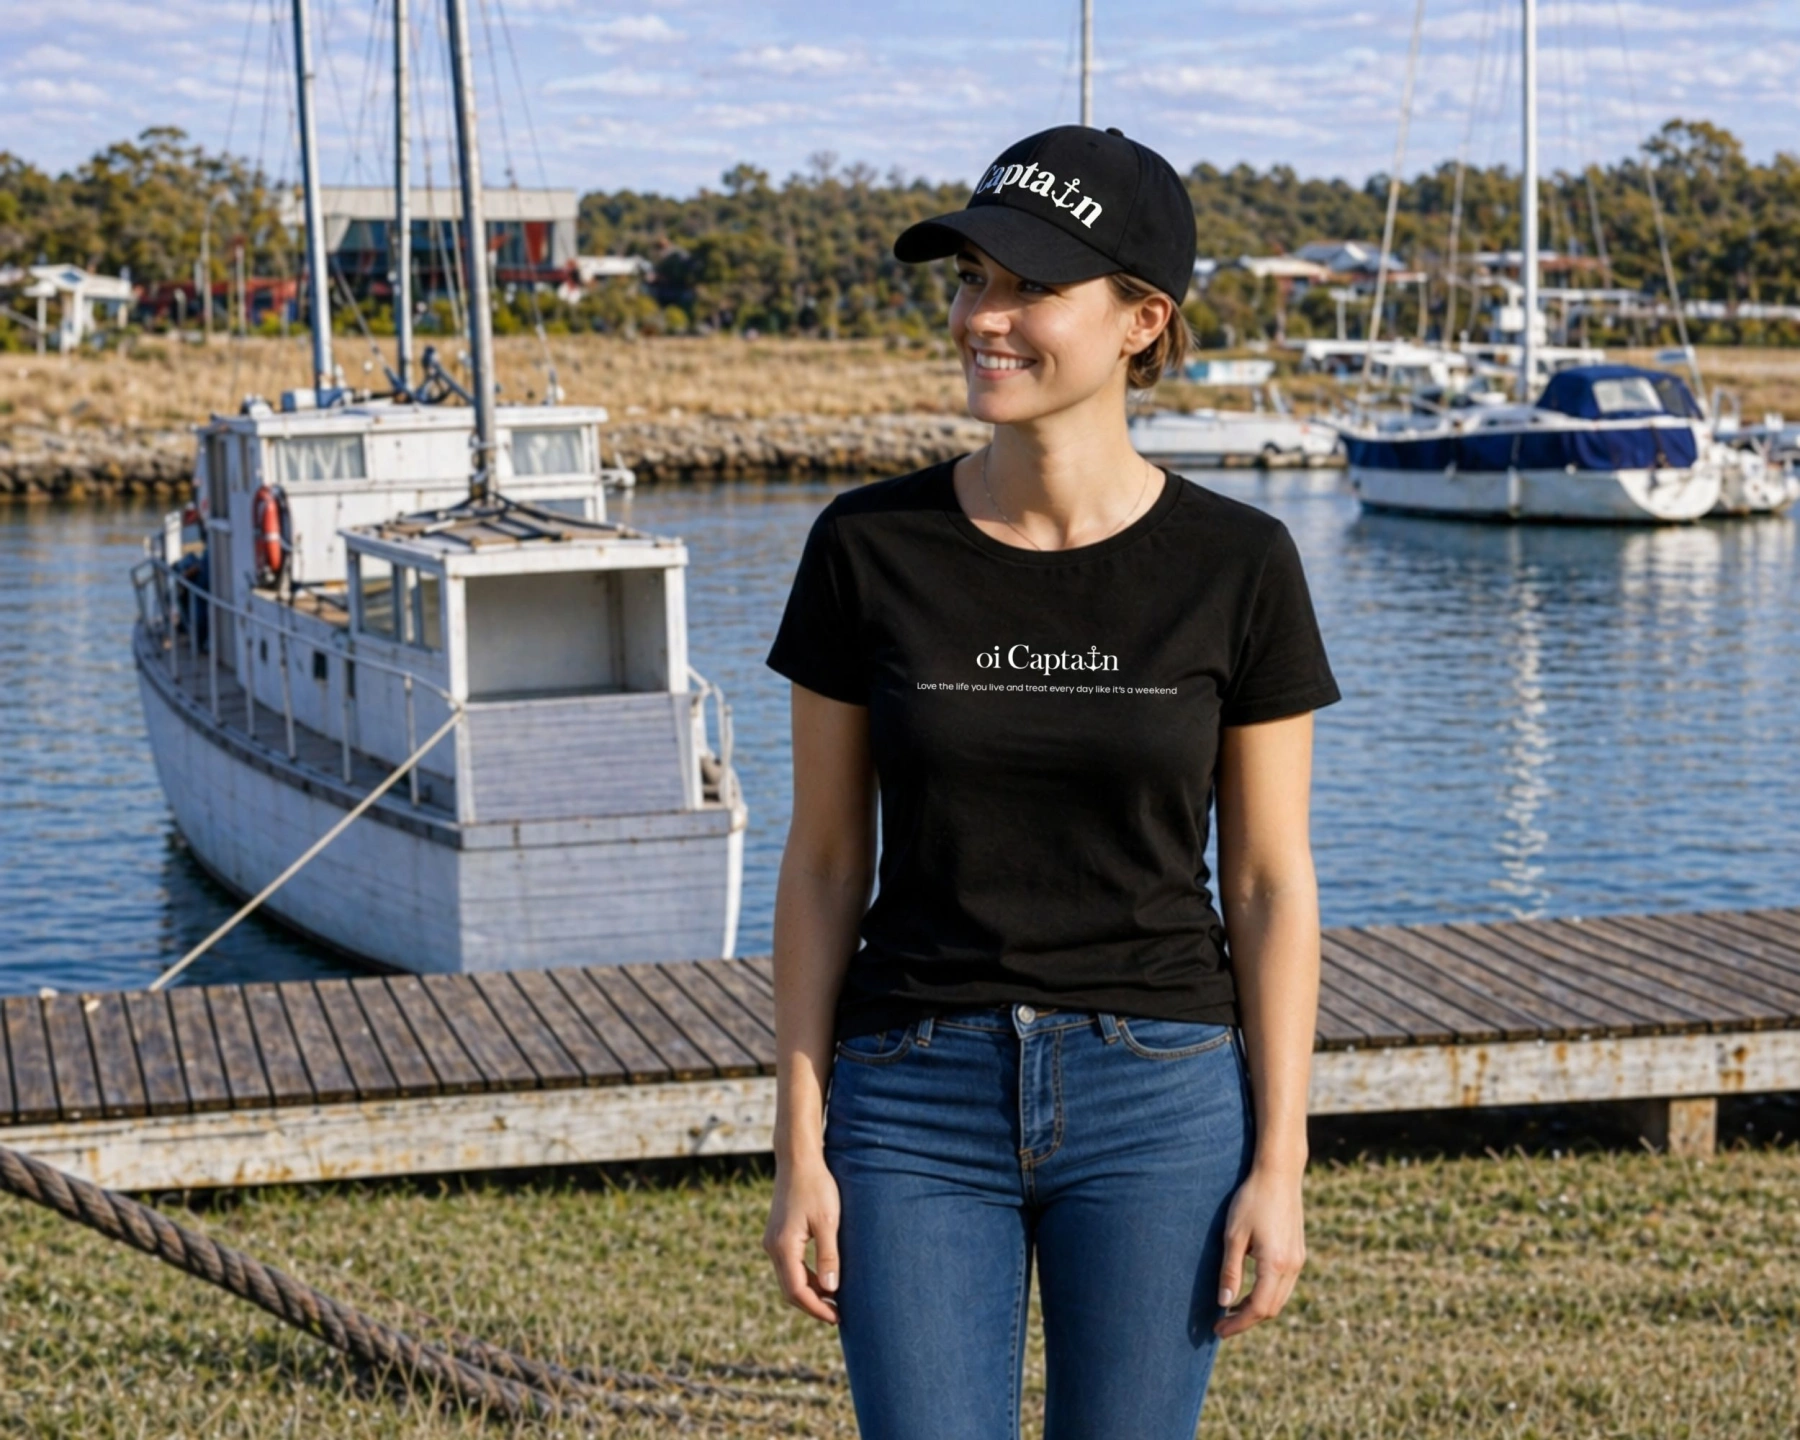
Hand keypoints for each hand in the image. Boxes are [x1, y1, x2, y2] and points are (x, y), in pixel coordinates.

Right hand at [762, 1154, 841, 1323]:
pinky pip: (789, 1266)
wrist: (798, 1160)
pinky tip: (824, 1279)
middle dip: (813, 1305)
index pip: (797, 1291)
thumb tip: (831, 1289)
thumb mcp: (828, 1221)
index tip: (837, 1317)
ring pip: (789, 1279)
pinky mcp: (778, 1235)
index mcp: (783, 1247)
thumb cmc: (816, 1187)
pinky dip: (805, 1277)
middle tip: (838, 1314)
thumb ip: (828, 1256)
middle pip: (790, 1290)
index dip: (817, 1308)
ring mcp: (773, 1241)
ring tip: (834, 1300)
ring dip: (810, 1292)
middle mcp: (773, 1247)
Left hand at [1213, 1163, 1305, 1338]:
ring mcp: (1298, 1260)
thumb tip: (1224, 1304)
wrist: (1279, 1173)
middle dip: (1246, 1320)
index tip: (1218, 1330)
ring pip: (1280, 1298)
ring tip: (1231, 1311)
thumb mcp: (1234, 1235)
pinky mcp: (1298, 1252)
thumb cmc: (1252, 1200)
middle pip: (1272, 1309)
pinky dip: (1267, 1295)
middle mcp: (1292, 1266)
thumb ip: (1230, 1271)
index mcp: (1275, 1264)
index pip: (1259, 1309)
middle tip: (1221, 1325)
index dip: (1238, 1324)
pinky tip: (1249, 1291)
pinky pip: (1284, 1285)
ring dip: (1257, 1309)